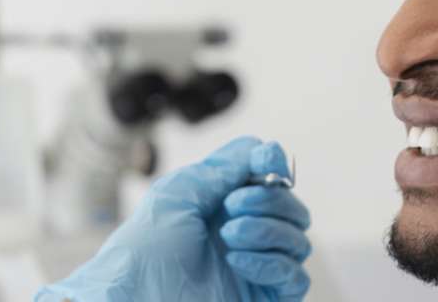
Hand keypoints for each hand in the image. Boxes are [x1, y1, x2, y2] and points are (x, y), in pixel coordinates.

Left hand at [37, 136, 311, 301]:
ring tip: (228, 236)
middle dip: (268, 200)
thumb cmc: (147, 248)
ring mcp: (258, 266)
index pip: (271, 178)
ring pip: (299, 241)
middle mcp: (246, 232)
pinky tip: (238, 260)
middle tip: (232, 207)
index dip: (274, 165)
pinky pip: (295, 277)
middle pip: (292, 208)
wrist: (138, 295)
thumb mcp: (179, 192)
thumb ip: (224, 166)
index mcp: (225, 203)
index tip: (266, 163)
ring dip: (267, 231)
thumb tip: (266, 149)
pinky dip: (271, 263)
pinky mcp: (266, 295)